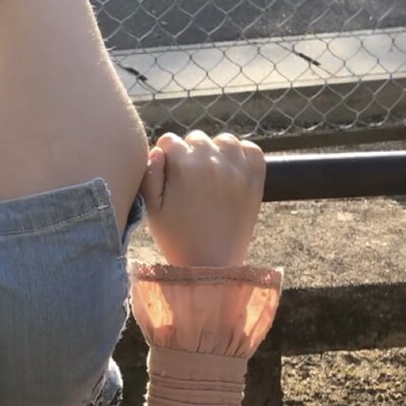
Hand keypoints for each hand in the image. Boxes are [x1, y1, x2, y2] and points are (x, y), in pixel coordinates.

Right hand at [141, 131, 264, 267]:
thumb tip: (160, 150)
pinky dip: (242, 155)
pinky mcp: (255, 179)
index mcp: (184, 164)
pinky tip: (231, 172)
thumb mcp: (152, 209)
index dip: (166, 160)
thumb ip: (149, 174)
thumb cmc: (177, 239)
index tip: (169, 179)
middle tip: (190, 184)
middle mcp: (212, 159)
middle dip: (190, 155)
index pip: (169, 142)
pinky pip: (251, 149)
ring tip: (211, 177)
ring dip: (215, 152)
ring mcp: (236, 168)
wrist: (211, 266)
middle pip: (196, 139)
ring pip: (224, 141)